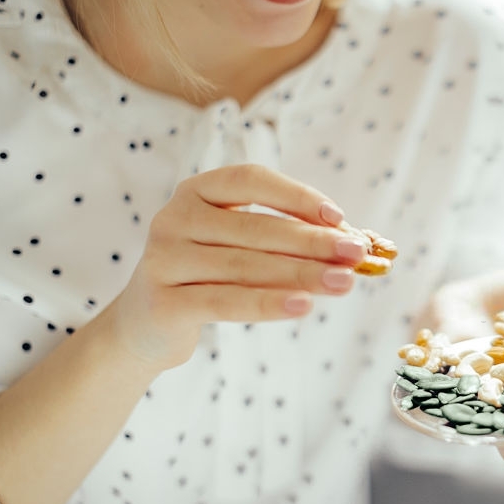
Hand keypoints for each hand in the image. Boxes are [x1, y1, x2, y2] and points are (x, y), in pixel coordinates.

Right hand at [102, 164, 369, 369]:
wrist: (147, 324)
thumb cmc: (209, 276)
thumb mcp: (240, 246)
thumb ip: (285, 238)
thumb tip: (353, 242)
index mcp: (196, 192)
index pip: (250, 180)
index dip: (296, 195)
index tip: (338, 217)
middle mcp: (174, 218)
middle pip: (256, 228)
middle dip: (313, 242)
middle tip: (356, 254)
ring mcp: (164, 260)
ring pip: (246, 267)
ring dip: (303, 275)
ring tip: (344, 283)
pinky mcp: (163, 302)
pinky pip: (226, 302)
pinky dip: (269, 304)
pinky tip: (304, 307)